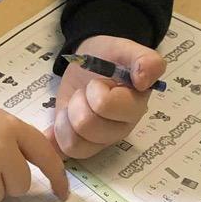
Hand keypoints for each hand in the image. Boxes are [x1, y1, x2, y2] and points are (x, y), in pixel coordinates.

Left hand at [46, 35, 165, 158]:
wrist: (90, 62)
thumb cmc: (110, 57)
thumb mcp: (127, 49)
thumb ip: (145, 60)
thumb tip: (144, 80)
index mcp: (134, 108)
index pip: (105, 106)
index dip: (96, 90)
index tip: (101, 81)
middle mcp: (119, 129)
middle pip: (86, 126)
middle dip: (78, 102)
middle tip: (86, 91)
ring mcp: (99, 141)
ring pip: (74, 143)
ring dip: (66, 118)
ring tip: (75, 103)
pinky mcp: (80, 146)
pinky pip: (63, 152)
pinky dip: (55, 136)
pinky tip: (62, 118)